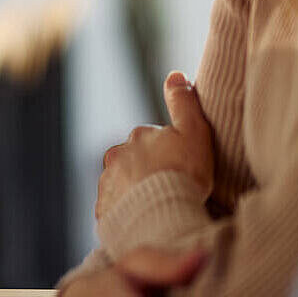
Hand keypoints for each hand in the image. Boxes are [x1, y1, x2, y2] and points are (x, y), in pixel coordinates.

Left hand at [97, 72, 214, 220]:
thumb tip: (176, 75)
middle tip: (170, 188)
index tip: (180, 167)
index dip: (167, 153)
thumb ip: (184, 103)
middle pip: (133, 162)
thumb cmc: (182, 174)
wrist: (160, 217)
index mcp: (136, 137)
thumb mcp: (193, 133)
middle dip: (146, 171)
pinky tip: (143, 221)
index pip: (150, 140)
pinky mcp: (104, 212)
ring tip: (157, 207)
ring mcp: (107, 186)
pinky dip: (126, 213)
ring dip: (135, 192)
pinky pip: (115, 210)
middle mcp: (115, 157)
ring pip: (123, 185)